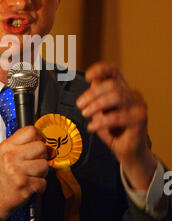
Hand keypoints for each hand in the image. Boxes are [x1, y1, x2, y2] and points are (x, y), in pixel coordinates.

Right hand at [0, 126, 53, 220]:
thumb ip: (29, 147)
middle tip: (33, 163)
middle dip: (42, 157)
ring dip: (41, 173)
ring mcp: (17, 170)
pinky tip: (30, 185)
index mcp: (8, 146)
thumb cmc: (4, 175)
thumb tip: (52, 149)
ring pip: (45, 165)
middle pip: (41, 147)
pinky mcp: (24, 184)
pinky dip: (39, 186)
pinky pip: (43, 182)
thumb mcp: (11, 155)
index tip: (38, 144)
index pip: (31, 131)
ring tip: (30, 175)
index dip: (39, 137)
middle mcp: (11, 156)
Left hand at [76, 62, 156, 190]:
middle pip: (112, 84)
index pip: (113, 70)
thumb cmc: (113, 130)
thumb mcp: (100, 111)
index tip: (87, 77)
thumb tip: (91, 84)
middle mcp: (133, 94)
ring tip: (85, 114)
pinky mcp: (140, 119)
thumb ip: (96, 97)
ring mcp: (138, 106)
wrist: (127, 151)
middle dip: (92, 94)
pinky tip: (92, 127)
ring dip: (96, 105)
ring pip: (116, 96)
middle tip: (80, 105)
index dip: (100, 69)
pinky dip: (101, 121)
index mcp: (123, 88)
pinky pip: (118, 116)